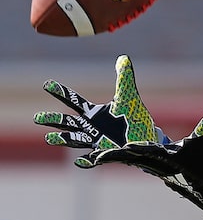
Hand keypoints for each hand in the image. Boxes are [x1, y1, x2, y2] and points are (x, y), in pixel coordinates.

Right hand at [33, 54, 165, 167]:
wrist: (147, 140)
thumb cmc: (135, 120)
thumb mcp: (129, 97)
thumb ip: (125, 78)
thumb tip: (124, 58)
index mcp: (94, 114)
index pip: (74, 101)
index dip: (61, 92)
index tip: (47, 84)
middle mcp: (92, 127)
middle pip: (68, 123)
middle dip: (54, 120)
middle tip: (38, 117)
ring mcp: (98, 142)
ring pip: (76, 140)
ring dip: (64, 139)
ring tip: (50, 138)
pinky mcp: (106, 154)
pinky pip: (94, 159)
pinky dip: (86, 160)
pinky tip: (79, 161)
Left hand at [88, 110, 202, 211]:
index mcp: (167, 157)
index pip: (150, 152)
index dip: (136, 150)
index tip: (124, 147)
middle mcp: (155, 163)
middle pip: (130, 159)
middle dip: (113, 157)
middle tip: (93, 156)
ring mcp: (151, 166)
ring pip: (126, 160)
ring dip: (109, 158)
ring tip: (90, 157)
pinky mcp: (150, 166)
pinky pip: (128, 161)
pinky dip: (114, 158)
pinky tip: (98, 157)